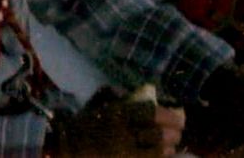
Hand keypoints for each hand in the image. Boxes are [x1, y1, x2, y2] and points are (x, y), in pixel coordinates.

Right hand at [47, 87, 184, 156]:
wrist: (64, 144)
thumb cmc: (84, 122)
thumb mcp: (100, 103)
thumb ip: (119, 97)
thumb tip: (144, 91)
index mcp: (118, 113)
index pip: (151, 113)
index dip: (169, 116)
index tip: (179, 116)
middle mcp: (122, 132)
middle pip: (156, 133)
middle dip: (172, 134)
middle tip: (179, 133)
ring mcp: (121, 151)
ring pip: (154, 151)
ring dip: (167, 148)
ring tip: (173, 146)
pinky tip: (164, 156)